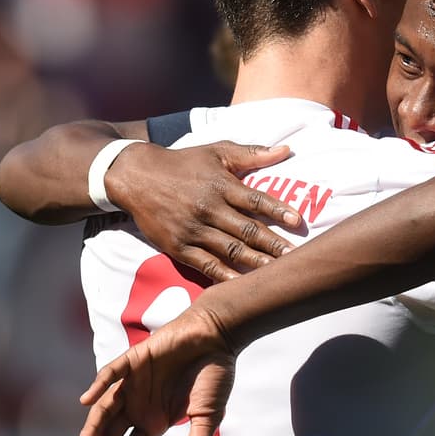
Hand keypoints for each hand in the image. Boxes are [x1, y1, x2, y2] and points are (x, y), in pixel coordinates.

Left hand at [72, 300, 237, 435]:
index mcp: (154, 421)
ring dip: (92, 428)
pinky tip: (87, 400)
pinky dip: (98, 385)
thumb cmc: (213, 377)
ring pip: (105, 409)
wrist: (215, 338)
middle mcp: (138, 405)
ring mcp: (133, 383)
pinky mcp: (133, 360)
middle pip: (111, 434)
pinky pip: (111, 374)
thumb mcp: (207, 417)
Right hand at [106, 141, 300, 281]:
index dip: (278, 210)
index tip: (298, 221)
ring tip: (276, 273)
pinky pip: (205, 264)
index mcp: (220, 184)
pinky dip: (224, 275)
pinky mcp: (178, 246)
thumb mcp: (215, 151)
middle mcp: (209, 208)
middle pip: (247, 229)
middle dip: (273, 244)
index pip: (255, 199)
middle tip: (296, 257)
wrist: (136, 176)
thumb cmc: (182, 163)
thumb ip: (251, 153)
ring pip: (230, 250)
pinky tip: (241, 284)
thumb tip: (286, 151)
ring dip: (255, 262)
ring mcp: (193, 229)